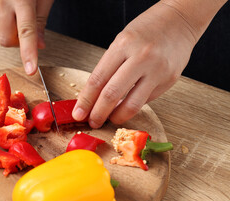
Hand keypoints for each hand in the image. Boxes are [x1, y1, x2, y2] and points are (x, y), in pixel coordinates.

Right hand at [0, 0, 53, 74]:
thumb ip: (41, 19)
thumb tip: (39, 45)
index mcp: (20, 0)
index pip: (26, 32)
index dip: (28, 53)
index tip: (31, 70)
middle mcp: (2, 3)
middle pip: (6, 39)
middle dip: (18, 42)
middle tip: (29, 27)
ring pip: (2, 31)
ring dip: (13, 29)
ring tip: (21, 7)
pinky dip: (7, 19)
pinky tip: (13, 3)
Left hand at [72, 1, 197, 126]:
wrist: (180, 20)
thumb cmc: (147, 30)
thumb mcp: (121, 42)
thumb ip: (109, 68)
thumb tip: (93, 96)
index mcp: (123, 45)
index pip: (97, 79)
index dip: (86, 100)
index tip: (79, 113)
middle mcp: (141, 57)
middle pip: (112, 94)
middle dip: (98, 113)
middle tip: (93, 122)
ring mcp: (157, 70)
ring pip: (131, 105)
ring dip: (117, 116)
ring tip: (110, 118)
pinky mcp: (169, 80)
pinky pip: (146, 100)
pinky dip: (133, 105)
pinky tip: (128, 104)